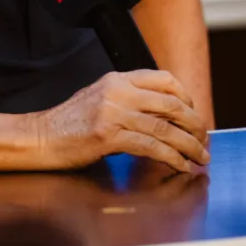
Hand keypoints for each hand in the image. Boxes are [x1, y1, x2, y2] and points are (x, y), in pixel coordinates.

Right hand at [33, 70, 209, 172]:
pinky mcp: (108, 135)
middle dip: (195, 124)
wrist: (41, 137)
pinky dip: (171, 158)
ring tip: (200, 157)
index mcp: (116, 79)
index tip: (193, 114)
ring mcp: (112, 112)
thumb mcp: (100, 99)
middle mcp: (117, 91)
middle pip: (170, 103)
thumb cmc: (70, 123)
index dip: (185, 97)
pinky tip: (179, 166)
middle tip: (204, 139)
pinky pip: (151, 147)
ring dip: (189, 145)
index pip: (163, 79)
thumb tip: (165, 117)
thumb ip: (129, 101)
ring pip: (165, 127)